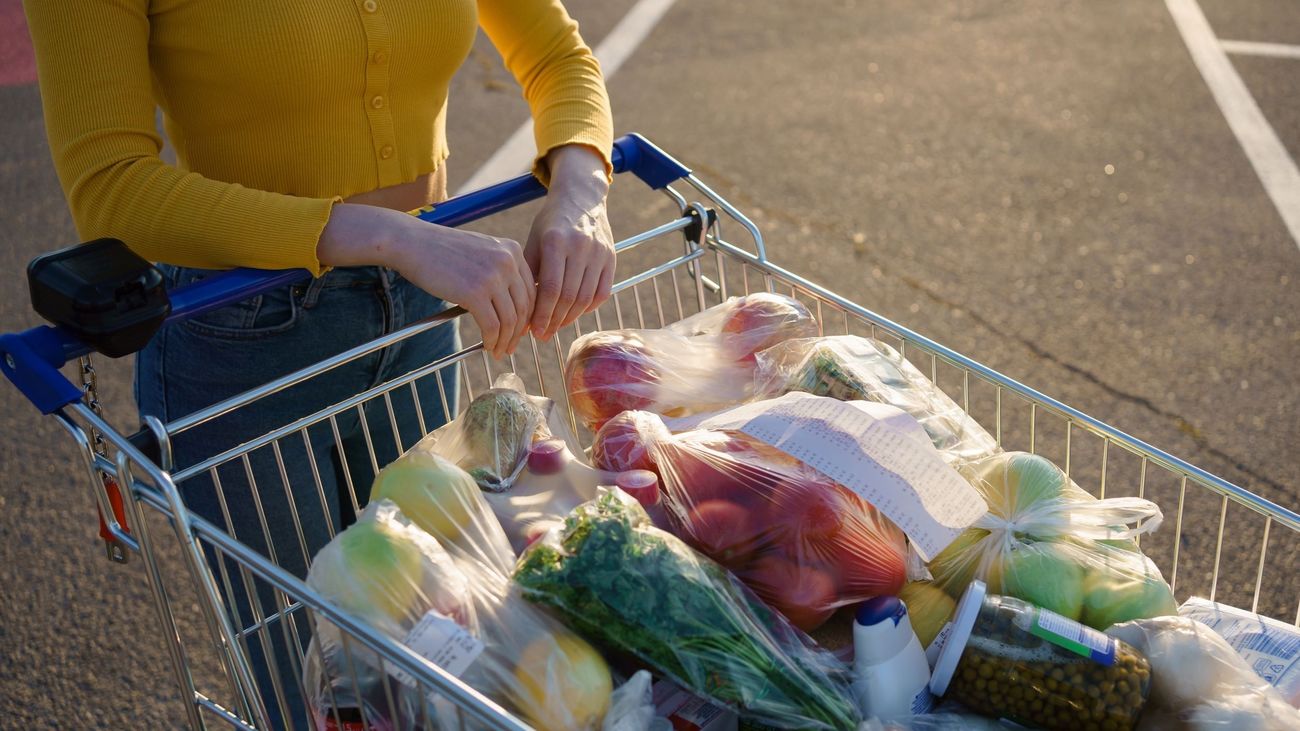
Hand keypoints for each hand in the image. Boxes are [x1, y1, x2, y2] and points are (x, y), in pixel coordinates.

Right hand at [318, 204, 534, 358]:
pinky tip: (487, 346)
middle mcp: (508, 261)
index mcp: (512, 249)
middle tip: (510, 346)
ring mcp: (493, 277)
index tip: (520, 329)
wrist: (412, 242)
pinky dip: (492, 340)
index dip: (528, 314)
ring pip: (510, 319)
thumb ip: (499, 269)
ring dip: (505, 340)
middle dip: (519, 331)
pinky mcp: (475, 293)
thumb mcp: (480, 251)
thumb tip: (510, 303)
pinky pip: (492, 325)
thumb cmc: (441, 250)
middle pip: (524, 306)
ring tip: (498, 350)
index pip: (531, 289)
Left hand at [524, 145, 613, 339]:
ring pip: (586, 298)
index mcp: (556, 241)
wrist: (581, 197)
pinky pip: (602, 292)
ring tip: (557, 326)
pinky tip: (575, 313)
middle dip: (555, 321)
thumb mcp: (533, 242)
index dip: (542, 314)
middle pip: (569, 297)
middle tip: (544, 335)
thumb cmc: (551, 223)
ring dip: (570, 318)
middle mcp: (580, 246)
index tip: (535, 331)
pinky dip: (589, 308)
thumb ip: (529, 275)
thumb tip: (521, 314)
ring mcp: (599, 252)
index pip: (551, 288)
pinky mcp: (612, 257)